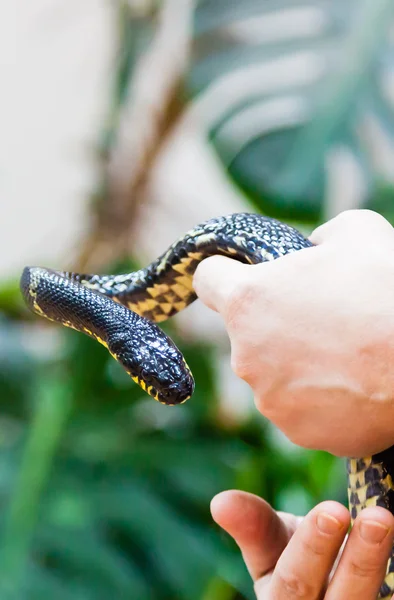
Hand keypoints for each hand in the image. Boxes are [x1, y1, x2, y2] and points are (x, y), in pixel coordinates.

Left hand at [194, 210, 393, 455]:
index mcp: (248, 301)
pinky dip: (321, 399)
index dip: (225, 272)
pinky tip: (356, 384)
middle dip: (276, 322)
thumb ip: (322, 235)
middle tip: (324, 317)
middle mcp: (246, 356)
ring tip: (347, 353)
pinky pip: (302, 408)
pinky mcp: (300, 432)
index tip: (241, 274)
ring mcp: (271, 400)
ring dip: (299, 363)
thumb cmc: (388, 291)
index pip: (208, 279)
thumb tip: (316, 248)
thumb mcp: (358, 232)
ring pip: (275, 373)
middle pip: (248, 332)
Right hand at [211, 490, 393, 598]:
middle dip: (359, 560)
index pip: (294, 583)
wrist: (325, 587)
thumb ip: (252, 525)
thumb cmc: (297, 561)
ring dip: (378, 563)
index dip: (313, 549)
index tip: (334, 511)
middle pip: (341, 599)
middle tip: (379, 518)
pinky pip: (387, 596)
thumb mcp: (271, 546)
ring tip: (385, 520)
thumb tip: (219, 503)